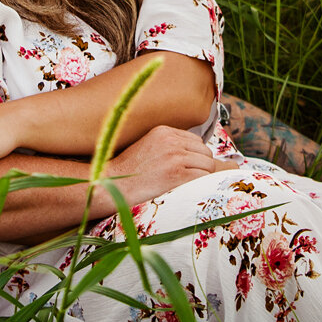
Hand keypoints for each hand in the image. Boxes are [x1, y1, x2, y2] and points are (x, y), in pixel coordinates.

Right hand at [99, 125, 221, 207]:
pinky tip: (188, 190)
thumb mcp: (147, 146)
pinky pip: (203, 177)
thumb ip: (168, 144)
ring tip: (188, 185)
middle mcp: (171, 140)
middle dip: (201, 166)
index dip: (195, 156)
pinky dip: (201, 185)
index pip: (196, 141)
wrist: (113, 185)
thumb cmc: (128, 172)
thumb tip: (190, 153)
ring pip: (208, 165)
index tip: (188, 167)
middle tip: (190, 179)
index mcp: (164, 131)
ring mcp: (175, 156)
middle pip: (205, 152)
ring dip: (202, 177)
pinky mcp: (177, 174)